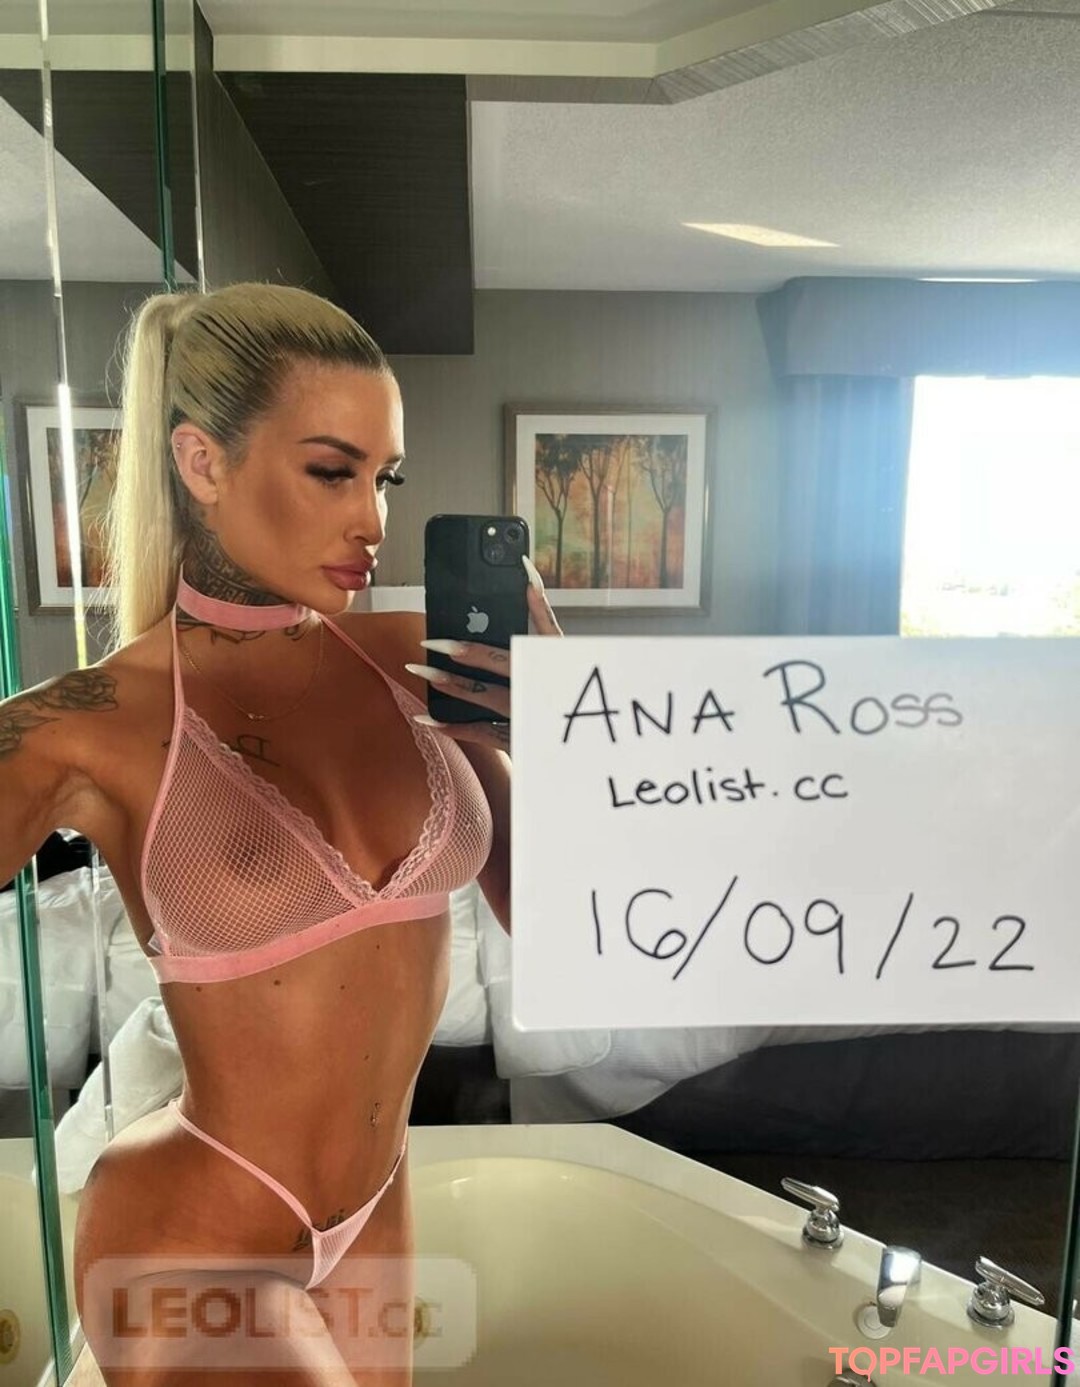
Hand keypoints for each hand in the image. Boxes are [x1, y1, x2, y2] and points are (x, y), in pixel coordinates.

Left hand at [407, 555, 562, 750]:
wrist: (588, 724)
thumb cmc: (571, 678)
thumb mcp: (561, 646)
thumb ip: (542, 612)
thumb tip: (526, 575)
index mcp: (545, 664)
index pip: (501, 653)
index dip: (470, 645)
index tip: (439, 638)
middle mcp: (536, 689)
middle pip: (492, 671)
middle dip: (457, 658)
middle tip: (425, 647)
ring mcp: (527, 716)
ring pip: (484, 700)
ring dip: (451, 686)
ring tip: (419, 672)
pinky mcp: (519, 740)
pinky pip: (482, 734)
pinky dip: (452, 727)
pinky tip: (425, 718)